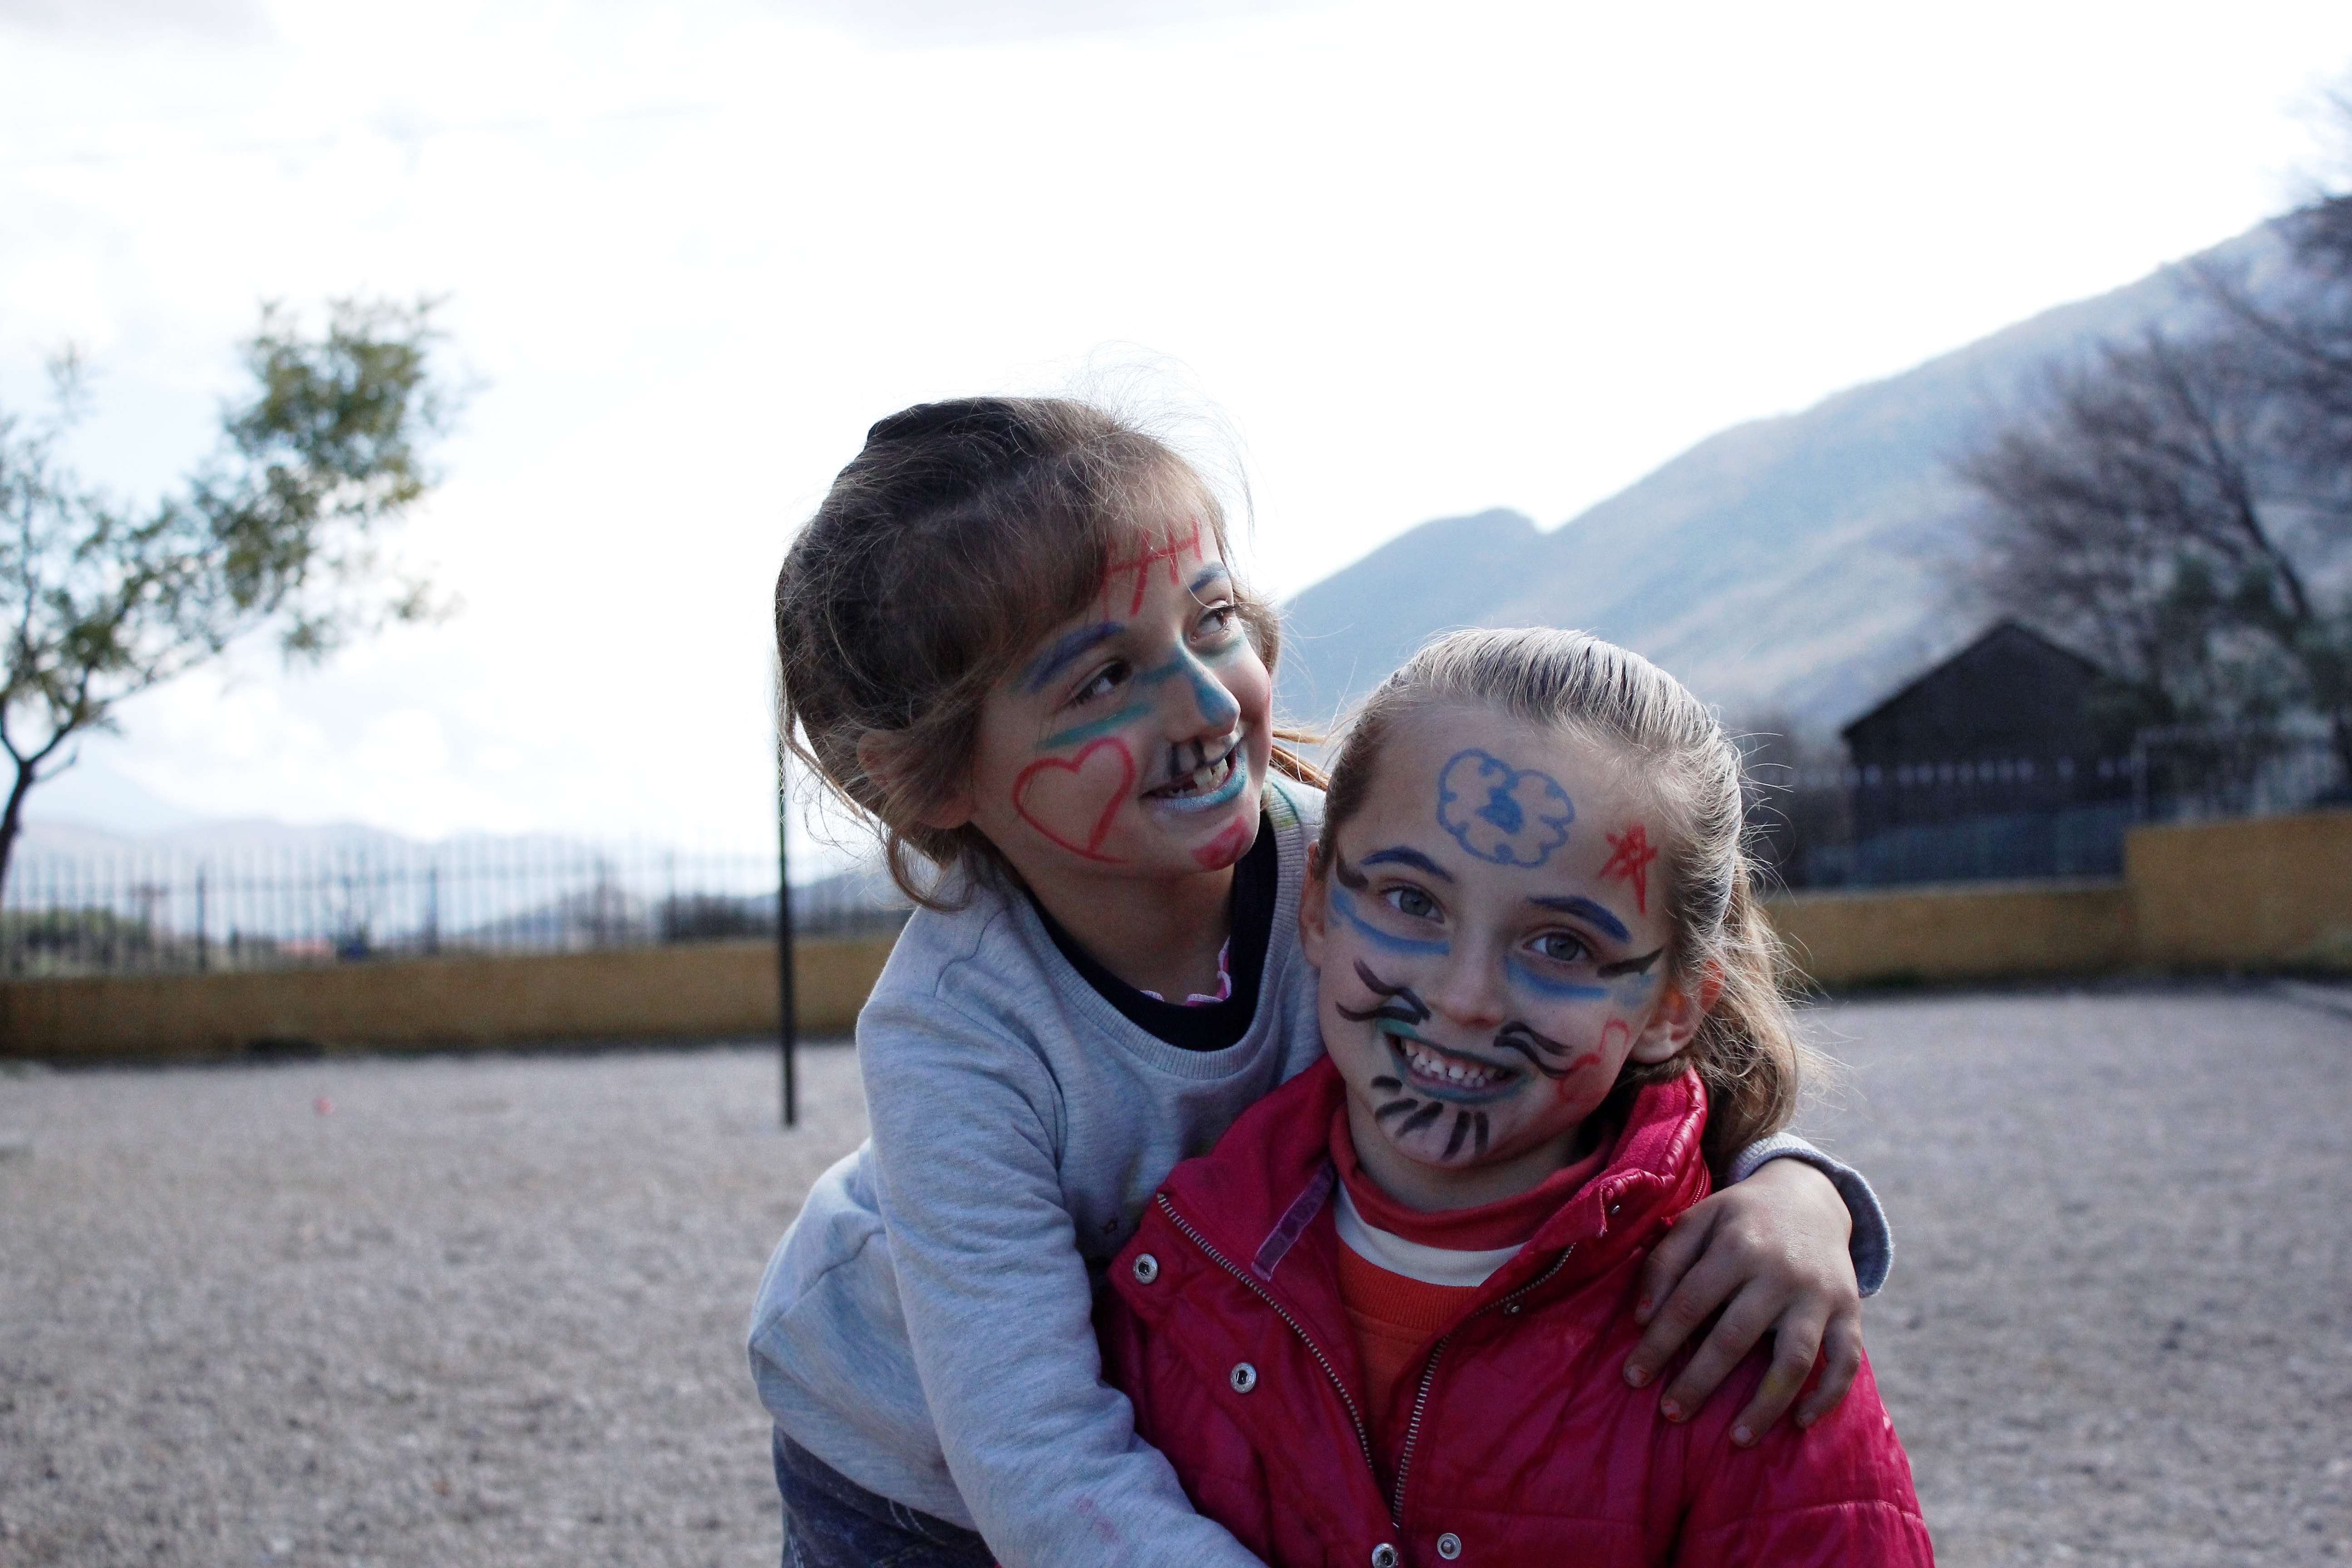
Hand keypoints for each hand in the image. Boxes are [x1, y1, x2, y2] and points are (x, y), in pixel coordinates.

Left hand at [1620, 1157, 1861, 1444]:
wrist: (1810, 1196)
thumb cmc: (1741, 1218)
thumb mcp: (1698, 1219)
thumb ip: (1664, 1262)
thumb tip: (1640, 1318)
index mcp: (1736, 1245)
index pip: (1689, 1303)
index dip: (1658, 1343)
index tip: (1633, 1377)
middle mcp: (1780, 1271)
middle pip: (1734, 1337)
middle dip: (1699, 1380)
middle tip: (1671, 1414)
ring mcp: (1819, 1295)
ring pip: (1793, 1359)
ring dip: (1765, 1404)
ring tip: (1736, 1439)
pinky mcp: (1851, 1311)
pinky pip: (1846, 1361)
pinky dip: (1827, 1395)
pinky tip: (1799, 1421)